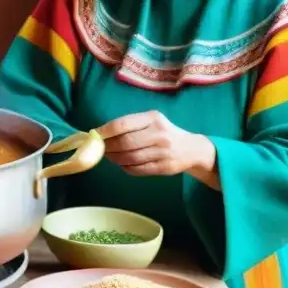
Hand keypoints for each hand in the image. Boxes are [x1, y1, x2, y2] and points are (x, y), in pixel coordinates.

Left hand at [95, 110, 215, 176]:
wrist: (193, 149)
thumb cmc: (164, 132)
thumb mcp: (151, 121)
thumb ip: (129, 125)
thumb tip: (100, 134)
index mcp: (153, 119)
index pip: (123, 124)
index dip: (105, 131)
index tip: (94, 135)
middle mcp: (159, 134)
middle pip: (124, 143)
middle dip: (107, 147)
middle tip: (99, 149)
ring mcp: (163, 152)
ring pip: (129, 158)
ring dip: (114, 158)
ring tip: (109, 156)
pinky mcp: (164, 167)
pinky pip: (137, 169)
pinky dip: (125, 167)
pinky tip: (123, 163)